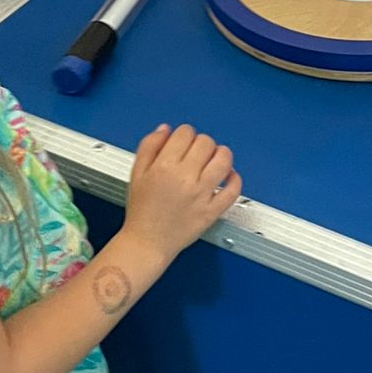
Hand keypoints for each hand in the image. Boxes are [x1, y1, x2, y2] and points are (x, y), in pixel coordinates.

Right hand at [124, 123, 240, 261]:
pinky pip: (232, 191)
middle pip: (205, 143)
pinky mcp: (212, 211)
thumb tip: (165, 129)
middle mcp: (185, 178)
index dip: (184, 134)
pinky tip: (228, 176)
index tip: (183, 142)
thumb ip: (149, 146)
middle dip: (201, 143)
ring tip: (215, 159)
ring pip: (223, 161)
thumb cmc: (141, 211)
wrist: (147, 242)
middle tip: (196, 153)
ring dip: (222, 155)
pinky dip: (235, 180)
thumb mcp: (136, 173)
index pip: (185, 133)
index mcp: (164, 167)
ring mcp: (201, 195)